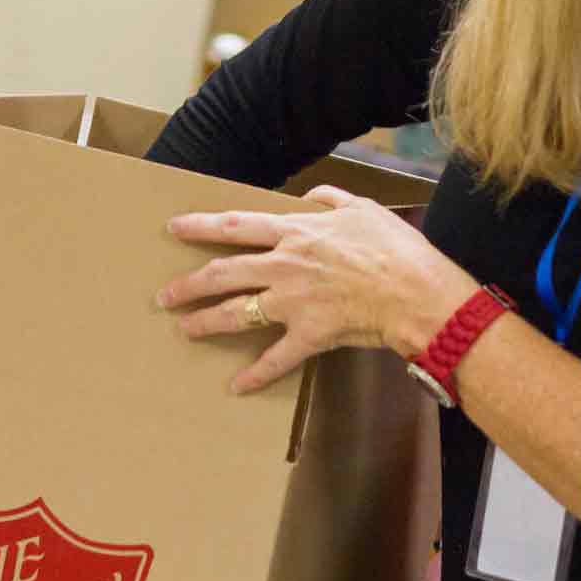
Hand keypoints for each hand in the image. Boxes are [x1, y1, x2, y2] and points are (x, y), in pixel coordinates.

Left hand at [156, 185, 479, 392]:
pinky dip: (254, 374)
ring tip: (184, 329)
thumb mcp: (363, 209)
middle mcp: (285, 266)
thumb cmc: (395, 249)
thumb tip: (311, 195)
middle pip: (223, 274)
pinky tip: (236, 386)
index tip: (175, 228)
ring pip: (237, 313)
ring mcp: (293, 303)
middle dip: (189, 284)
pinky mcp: (308, 336)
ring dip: (206, 322)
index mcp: (296, 233)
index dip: (201, 226)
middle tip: (164, 295)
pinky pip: (274, 358)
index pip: (236, 226)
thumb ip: (331, 199)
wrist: (416, 293)